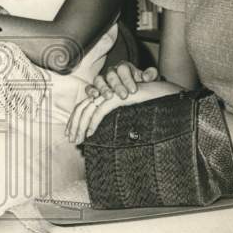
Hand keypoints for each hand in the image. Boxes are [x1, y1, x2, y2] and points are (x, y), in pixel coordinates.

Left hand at [67, 78, 181, 144]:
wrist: (161, 92)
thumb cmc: (146, 104)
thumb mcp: (127, 113)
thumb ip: (113, 119)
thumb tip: (98, 134)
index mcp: (105, 96)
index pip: (84, 106)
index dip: (75, 120)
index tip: (71, 134)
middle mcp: (105, 93)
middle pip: (82, 107)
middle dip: (74, 124)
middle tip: (71, 140)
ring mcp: (110, 93)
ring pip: (88, 109)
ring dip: (80, 125)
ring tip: (77, 140)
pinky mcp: (118, 97)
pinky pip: (101, 110)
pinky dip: (94, 122)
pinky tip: (90, 134)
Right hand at [93, 61, 158, 100]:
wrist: (135, 94)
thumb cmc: (142, 86)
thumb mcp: (150, 80)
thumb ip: (151, 75)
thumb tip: (146, 76)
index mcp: (125, 68)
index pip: (124, 69)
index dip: (128, 79)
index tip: (133, 91)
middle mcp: (112, 72)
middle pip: (111, 74)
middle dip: (117, 85)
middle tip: (124, 96)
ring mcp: (103, 80)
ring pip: (99, 79)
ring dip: (103, 88)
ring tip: (109, 97)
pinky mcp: (95, 88)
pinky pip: (89, 87)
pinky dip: (91, 90)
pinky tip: (95, 96)